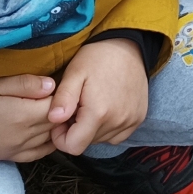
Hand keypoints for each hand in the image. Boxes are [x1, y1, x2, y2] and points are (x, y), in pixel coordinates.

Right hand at [0, 75, 59, 162]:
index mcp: (23, 114)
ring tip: (50, 111)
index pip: (57, 105)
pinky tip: (46, 131)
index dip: (61, 93)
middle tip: (56, 96)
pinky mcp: (14, 157)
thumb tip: (52, 84)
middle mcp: (26, 134)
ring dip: (56, 125)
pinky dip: (49, 142)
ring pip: (52, 137)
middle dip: (61, 109)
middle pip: (57, 122)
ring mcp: (20, 148)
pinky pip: (41, 153)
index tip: (57, 85)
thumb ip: (24, 84)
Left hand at [49, 39, 149, 155]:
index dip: (60, 137)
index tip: (61, 118)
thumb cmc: (97, 58)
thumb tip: (54, 119)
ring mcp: (131, 121)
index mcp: (98, 113)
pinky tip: (105, 108)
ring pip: (101, 140)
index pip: (73, 147)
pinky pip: (116, 135)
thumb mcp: (74, 73)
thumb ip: (63, 98)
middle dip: (76, 130)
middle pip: (87, 143)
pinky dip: (107, 127)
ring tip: (91, 104)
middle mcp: (117, 121)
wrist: (128, 46)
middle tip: (76, 106)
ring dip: (91, 128)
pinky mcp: (138, 118)